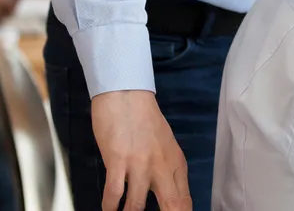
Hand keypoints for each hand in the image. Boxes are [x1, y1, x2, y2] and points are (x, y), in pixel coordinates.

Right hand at [91, 90, 190, 210]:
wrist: (127, 94)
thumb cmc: (144, 119)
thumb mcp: (165, 146)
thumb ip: (167, 171)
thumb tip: (169, 196)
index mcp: (176, 163)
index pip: (184, 201)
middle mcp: (162, 166)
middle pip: (172, 206)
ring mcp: (140, 164)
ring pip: (138, 206)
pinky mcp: (118, 160)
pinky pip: (114, 193)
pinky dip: (110, 206)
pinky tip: (109, 209)